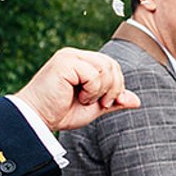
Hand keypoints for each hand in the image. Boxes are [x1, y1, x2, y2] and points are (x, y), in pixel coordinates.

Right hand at [15, 47, 137, 130]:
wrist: (38, 119)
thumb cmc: (61, 112)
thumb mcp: (94, 107)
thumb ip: (114, 101)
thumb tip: (137, 101)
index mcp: (81, 62)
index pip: (111, 65)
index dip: (117, 85)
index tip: (106, 103)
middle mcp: (74, 56)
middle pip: (111, 64)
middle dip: (113, 88)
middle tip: (101, 103)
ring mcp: (68, 57)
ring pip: (104, 67)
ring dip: (102, 90)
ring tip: (86, 100)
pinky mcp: (63, 62)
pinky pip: (93, 73)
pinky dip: (92, 90)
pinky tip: (79, 97)